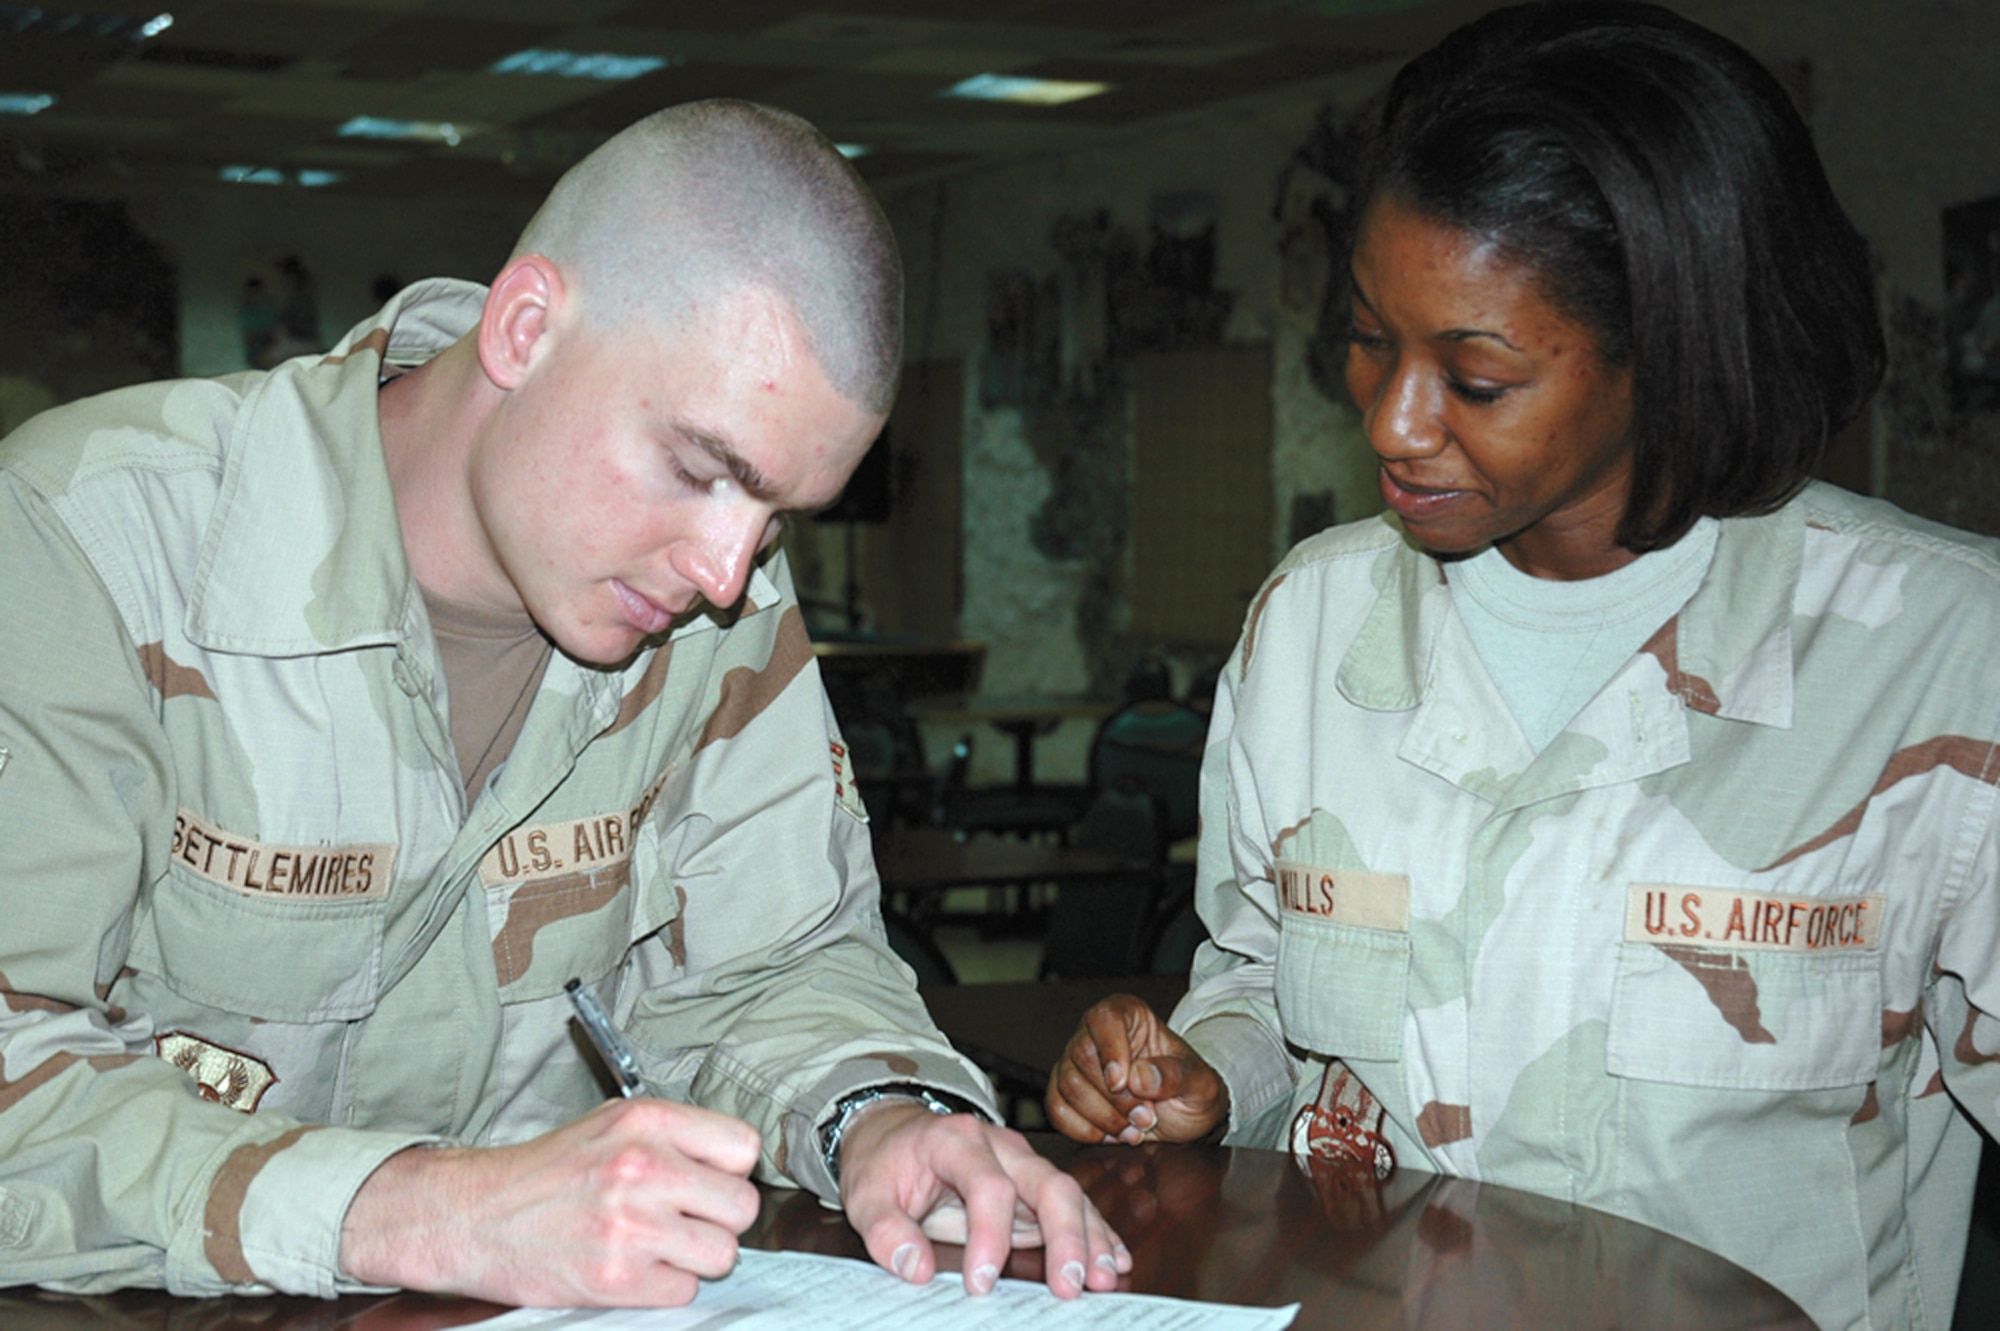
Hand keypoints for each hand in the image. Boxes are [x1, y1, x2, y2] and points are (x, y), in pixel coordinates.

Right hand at [340, 1097, 760, 1305]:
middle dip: (719, 1219)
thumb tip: (732, 1166)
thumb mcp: (611, 1125)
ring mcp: (632, 1224)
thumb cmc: (544, 1172)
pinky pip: (684, 1291)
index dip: (730, 1171)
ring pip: (722, 1254)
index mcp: (647, 1121)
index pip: (745, 1147)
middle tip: (685, 1221)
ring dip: (696, 1258)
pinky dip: (663, 1287)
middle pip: (743, 1207)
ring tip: (658, 1245)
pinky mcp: (617, 1276)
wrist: (474, 1215)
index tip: (710, 1182)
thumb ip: (675, 1137)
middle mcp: (644, 1166)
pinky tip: (633, 1267)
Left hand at [835, 1102, 1130, 1298]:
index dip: (990, 1234)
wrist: (894, 1134)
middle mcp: (1000, 1146)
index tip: (980, 1283)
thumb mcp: (866, 1194)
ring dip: (1090, 1237)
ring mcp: (1022, 1164)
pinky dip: (1096, 1232)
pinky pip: (1072, 1206)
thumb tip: (914, 1269)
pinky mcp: (1032, 1187)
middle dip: (1065, 1234)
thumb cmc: (885, 1163)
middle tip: (1070, 1285)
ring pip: (1068, 1193)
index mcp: (956, 1140)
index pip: (987, 1184)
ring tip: (1103, 1278)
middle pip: (1047, 1181)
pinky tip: (1114, 1261)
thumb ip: (884, 1231)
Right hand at [1046, 994, 1227, 1144]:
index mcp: (1129, 1015)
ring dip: (1102, 1118)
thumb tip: (1141, 1077)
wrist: (1184, 1117)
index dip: (1110, 1050)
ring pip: (1067, 1085)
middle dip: (1114, 1098)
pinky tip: (1110, 1135)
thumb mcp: (1201, 1084)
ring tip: (1133, 1128)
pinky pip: (1057, 1109)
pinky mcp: (1065, 1093)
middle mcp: (1097, 1034)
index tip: (1123, 1082)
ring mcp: (1076, 1064)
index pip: (1104, 1018)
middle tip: (1144, 1116)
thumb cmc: (1191, 1090)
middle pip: (1081, 1057)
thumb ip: (1176, 1075)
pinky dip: (1083, 1130)